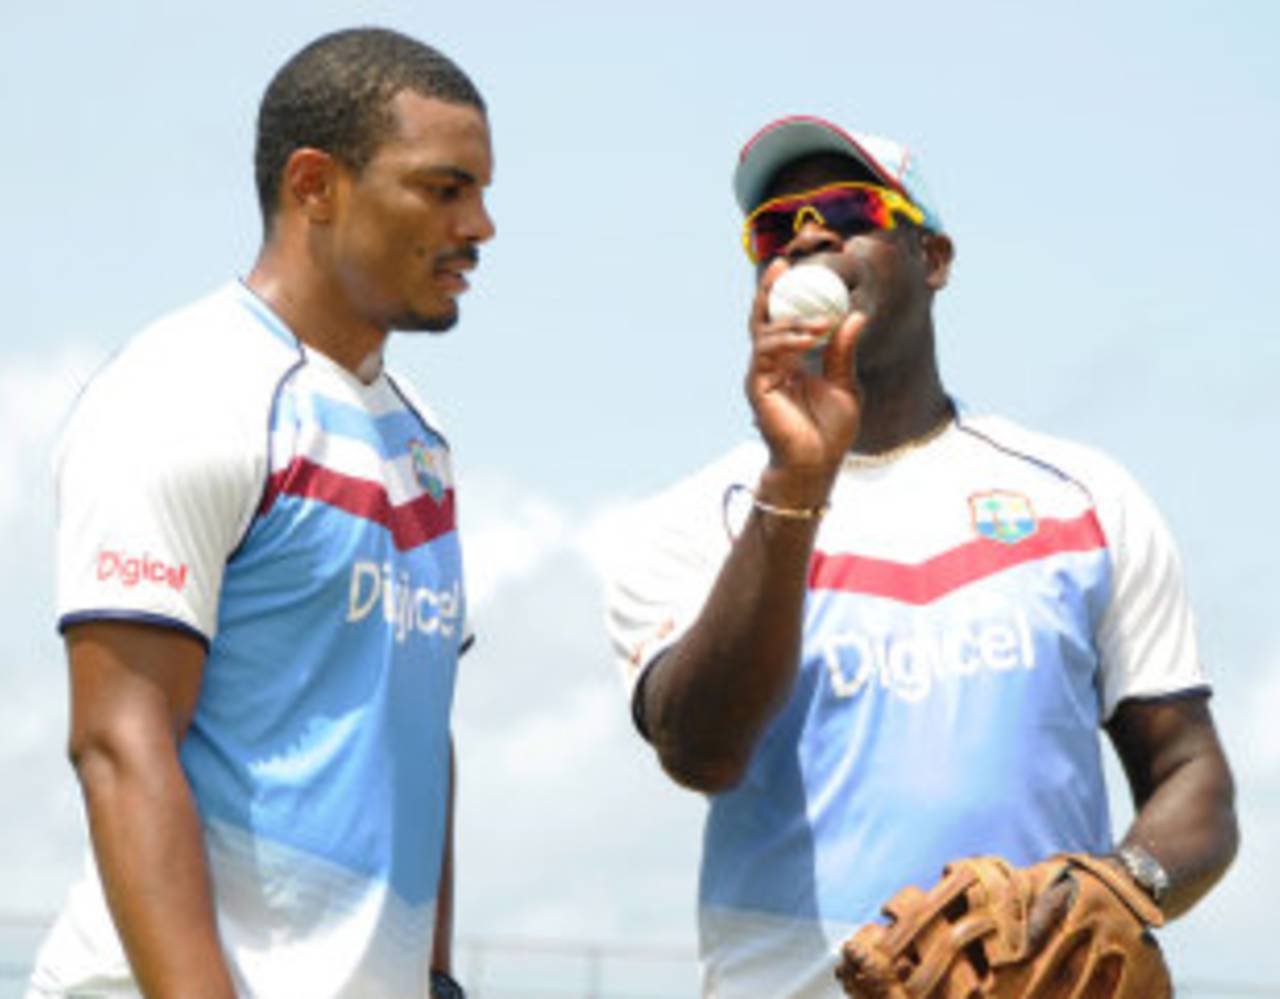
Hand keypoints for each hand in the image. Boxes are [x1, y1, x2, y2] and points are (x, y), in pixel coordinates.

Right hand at [746, 259, 863, 493]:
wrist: (817, 463)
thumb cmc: (831, 430)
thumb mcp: (846, 383)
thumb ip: (844, 351)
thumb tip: (855, 315)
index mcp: (790, 360)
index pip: (783, 319)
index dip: (788, 294)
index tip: (798, 268)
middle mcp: (771, 363)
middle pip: (764, 318)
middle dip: (771, 290)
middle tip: (785, 267)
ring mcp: (761, 374)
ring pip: (765, 333)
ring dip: (792, 322)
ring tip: (822, 323)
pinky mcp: (757, 386)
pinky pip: (766, 354)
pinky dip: (786, 341)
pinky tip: (809, 339)